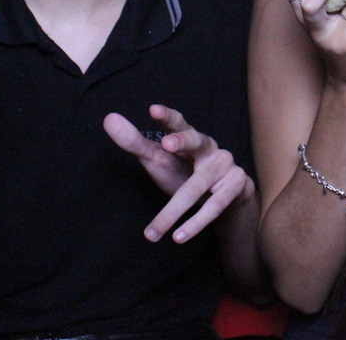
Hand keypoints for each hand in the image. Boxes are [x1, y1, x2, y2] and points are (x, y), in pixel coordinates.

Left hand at [104, 104, 254, 242]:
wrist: (225, 197)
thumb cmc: (185, 172)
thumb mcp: (159, 158)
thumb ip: (135, 142)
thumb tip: (108, 118)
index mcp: (189, 137)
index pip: (178, 123)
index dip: (167, 117)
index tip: (153, 110)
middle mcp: (209, 148)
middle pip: (196, 141)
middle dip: (182, 142)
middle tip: (165, 145)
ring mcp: (225, 165)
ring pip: (197, 186)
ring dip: (174, 210)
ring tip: (153, 231)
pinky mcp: (236, 185)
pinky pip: (214, 206)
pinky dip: (195, 223)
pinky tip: (178, 236)